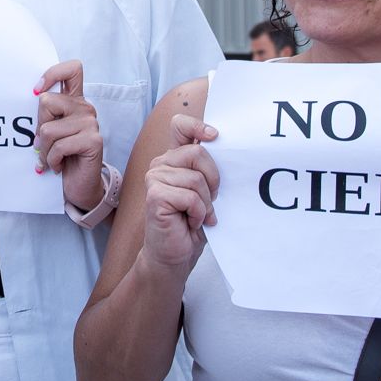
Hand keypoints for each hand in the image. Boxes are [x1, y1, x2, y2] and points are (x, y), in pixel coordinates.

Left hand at [33, 59, 105, 212]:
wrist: (80, 187)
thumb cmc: (63, 158)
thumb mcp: (51, 132)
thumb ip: (46, 115)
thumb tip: (35, 98)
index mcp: (74, 102)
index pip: (71, 70)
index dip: (51, 74)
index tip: (37, 91)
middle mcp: (85, 108)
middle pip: (47, 101)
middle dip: (39, 127)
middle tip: (46, 144)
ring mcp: (91, 123)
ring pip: (48, 129)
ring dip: (44, 150)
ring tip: (52, 158)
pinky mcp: (93, 140)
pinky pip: (58, 146)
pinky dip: (52, 160)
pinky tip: (59, 166)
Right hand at [141, 111, 218, 277]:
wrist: (175, 255)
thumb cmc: (191, 223)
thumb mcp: (206, 191)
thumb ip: (208, 170)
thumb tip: (226, 152)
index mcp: (175, 158)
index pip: (180, 126)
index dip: (197, 125)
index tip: (215, 136)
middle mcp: (162, 164)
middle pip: (198, 152)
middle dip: (213, 181)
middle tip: (210, 201)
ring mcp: (155, 178)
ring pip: (196, 178)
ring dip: (205, 203)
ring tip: (199, 215)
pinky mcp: (155, 195)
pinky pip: (190, 196)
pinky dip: (198, 213)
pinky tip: (191, 222)